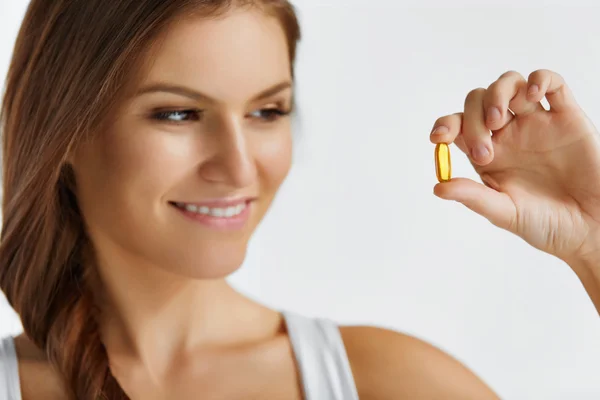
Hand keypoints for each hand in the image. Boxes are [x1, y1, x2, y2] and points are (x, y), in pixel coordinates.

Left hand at [430, 69, 599, 264]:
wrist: (590, 228)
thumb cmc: (546, 223)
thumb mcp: (504, 212)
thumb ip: (473, 196)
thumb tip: (438, 187)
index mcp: (488, 154)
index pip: (458, 126)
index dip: (445, 125)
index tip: (439, 138)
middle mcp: (509, 134)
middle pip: (479, 101)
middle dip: (473, 118)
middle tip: (485, 151)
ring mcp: (536, 122)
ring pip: (509, 84)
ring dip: (497, 93)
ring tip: (498, 120)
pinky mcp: (567, 117)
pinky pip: (552, 83)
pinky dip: (538, 79)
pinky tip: (532, 96)